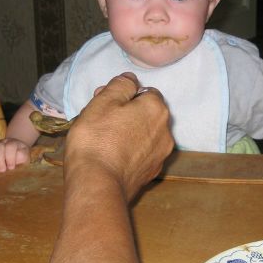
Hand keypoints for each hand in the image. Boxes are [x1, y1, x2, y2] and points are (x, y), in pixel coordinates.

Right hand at [0, 138, 30, 171]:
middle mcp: (2, 143)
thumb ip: (22, 158)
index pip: (10, 146)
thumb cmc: (20, 158)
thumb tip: (16, 159)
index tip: (11, 167)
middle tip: (2, 170)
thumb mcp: (25, 158)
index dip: (10, 157)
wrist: (15, 152)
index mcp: (14, 144)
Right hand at [64, 73, 173, 200]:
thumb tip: (131, 79)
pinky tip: (111, 157)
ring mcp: (160, 155)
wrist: (97, 184)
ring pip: (144, 134)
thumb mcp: (103, 101)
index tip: (103, 103)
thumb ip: (121, 85)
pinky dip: (130, 152)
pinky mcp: (151, 174)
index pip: (145, 92)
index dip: (123, 95)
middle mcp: (166, 131)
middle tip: (99, 120)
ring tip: (103, 140)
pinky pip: (141, 154)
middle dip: (126, 113)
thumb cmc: (97, 139)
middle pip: (146, 114)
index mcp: (156, 109)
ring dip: (129, 132)